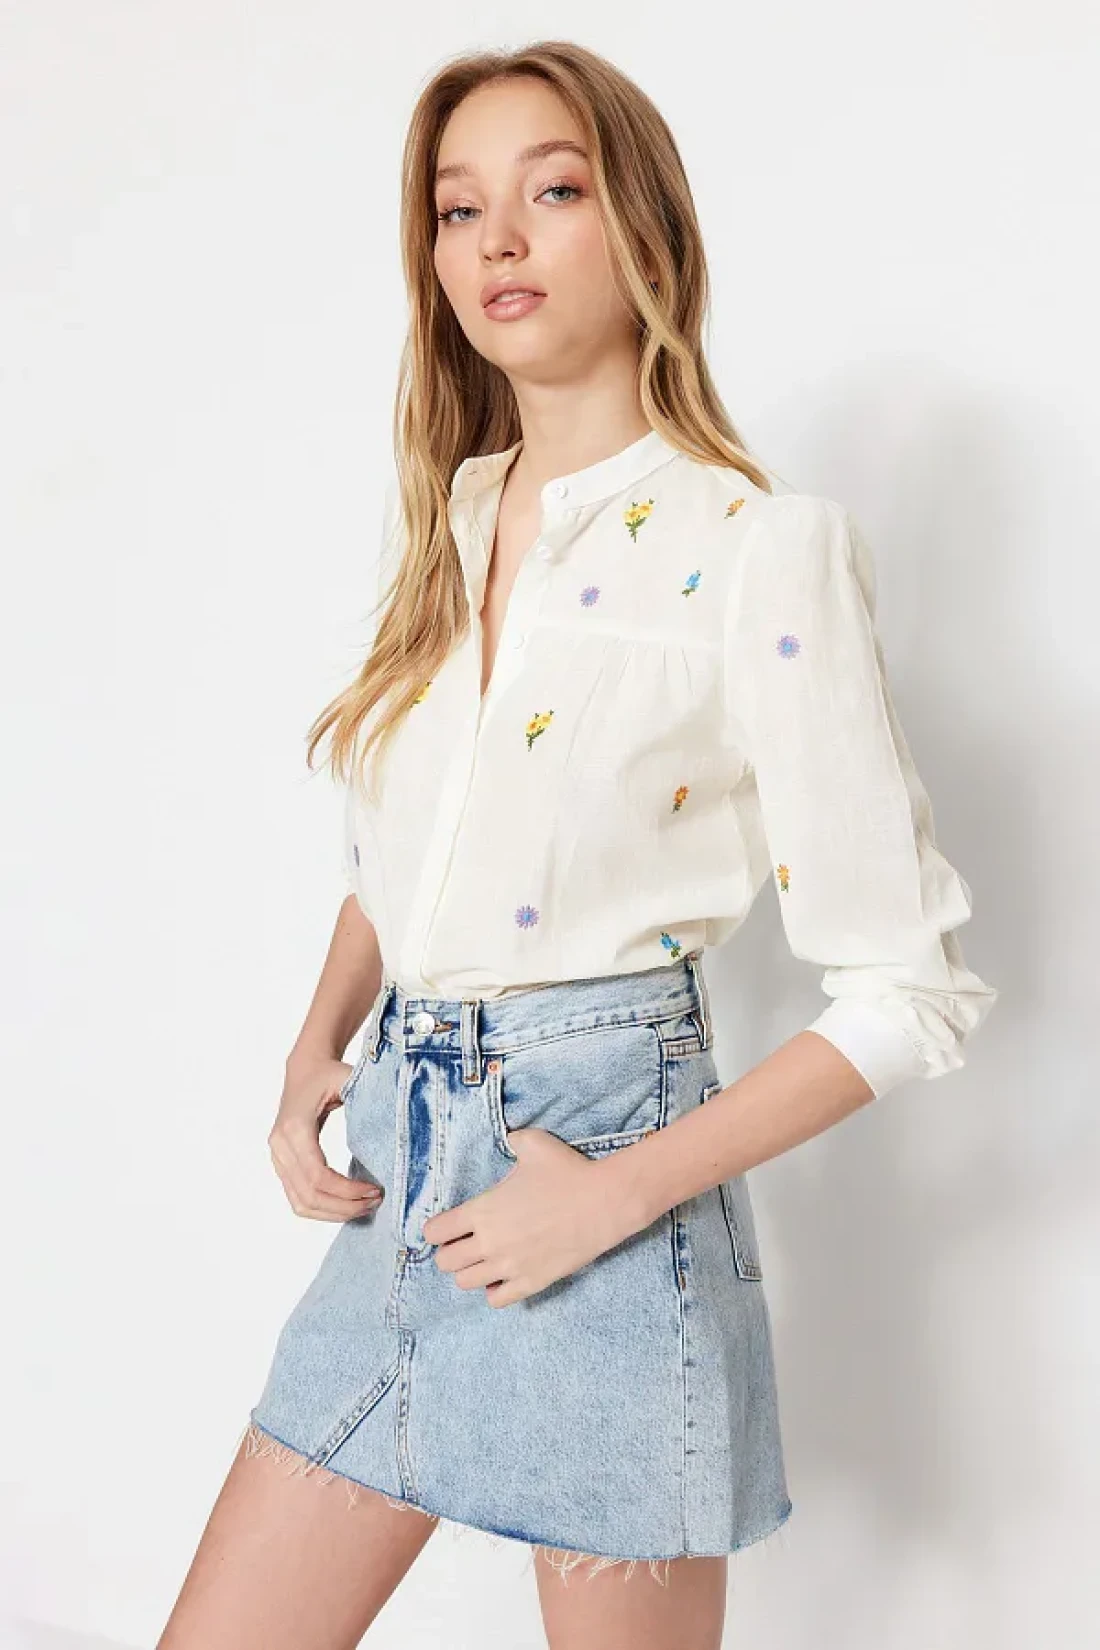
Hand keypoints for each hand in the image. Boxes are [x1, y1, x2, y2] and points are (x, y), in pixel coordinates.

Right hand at [267, 1052, 382, 1222]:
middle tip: (375, 1202)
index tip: (375, 1190)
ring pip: (301, 1203)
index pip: (318, 1174)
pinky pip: (297, 1199)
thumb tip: (398, 1119)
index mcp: (295, 1126)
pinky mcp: (282, 1166)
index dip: (347, 1190)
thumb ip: (366, 1095)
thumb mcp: (348, 1078)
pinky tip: (346, 1205)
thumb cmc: (329, 1074)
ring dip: (334, 1213)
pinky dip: (322, 1210)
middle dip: (344, 1206)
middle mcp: (280, 1145)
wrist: (305, 1070)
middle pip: (309, 1194)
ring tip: (363, 1207)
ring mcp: (278, 1158)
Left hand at [422, 1127, 637, 1306]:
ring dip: (469, 1271)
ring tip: (483, 1260)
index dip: (436, 1229)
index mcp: (482, 1210)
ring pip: (465, 1284)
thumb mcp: (533, 1143)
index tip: (445, 1226)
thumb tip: (508, 1140)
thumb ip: (511, 1141)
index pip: (435, 1231)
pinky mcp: (531, 1282)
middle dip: (449, 1252)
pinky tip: (503, 1275)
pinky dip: (493, 1290)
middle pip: (445, 1263)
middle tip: (463, 1243)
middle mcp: (489, 1242)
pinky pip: (496, 1300)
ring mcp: (509, 1266)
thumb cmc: (567, 1171)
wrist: (604, 1202)